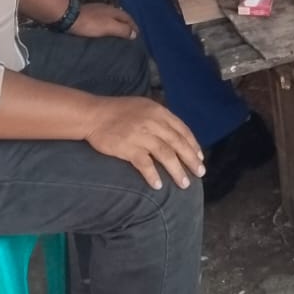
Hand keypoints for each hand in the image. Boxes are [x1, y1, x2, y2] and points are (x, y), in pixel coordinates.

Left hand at [69, 3, 137, 40]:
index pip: (129, 19)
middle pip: (122, 17)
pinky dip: (108, 25)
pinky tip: (104, 30)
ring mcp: (98, 9)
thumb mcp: (109, 27)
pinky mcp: (89, 13)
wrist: (68, 16)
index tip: (137, 37)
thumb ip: (123, 29)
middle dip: (127, 25)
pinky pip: (103, 19)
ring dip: (117, 25)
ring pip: (112, 18)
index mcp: (115, 11)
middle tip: (130, 36)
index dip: (134, 27)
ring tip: (119, 34)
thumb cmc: (90, 23)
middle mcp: (108, 8)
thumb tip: (134, 34)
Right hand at [84, 97, 205, 190]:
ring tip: (184, 184)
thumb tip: (176, 135)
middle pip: (178, 143)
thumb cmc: (119, 111)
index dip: (193, 145)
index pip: (182, 130)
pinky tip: (158, 185)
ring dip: (177, 171)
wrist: (94, 115)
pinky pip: (145, 164)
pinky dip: (153, 175)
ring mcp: (141, 135)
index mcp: (159, 112)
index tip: (200, 158)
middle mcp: (153, 122)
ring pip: (166, 155)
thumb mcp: (144, 107)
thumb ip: (160, 119)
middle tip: (200, 173)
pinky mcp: (128, 147)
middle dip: (191, 160)